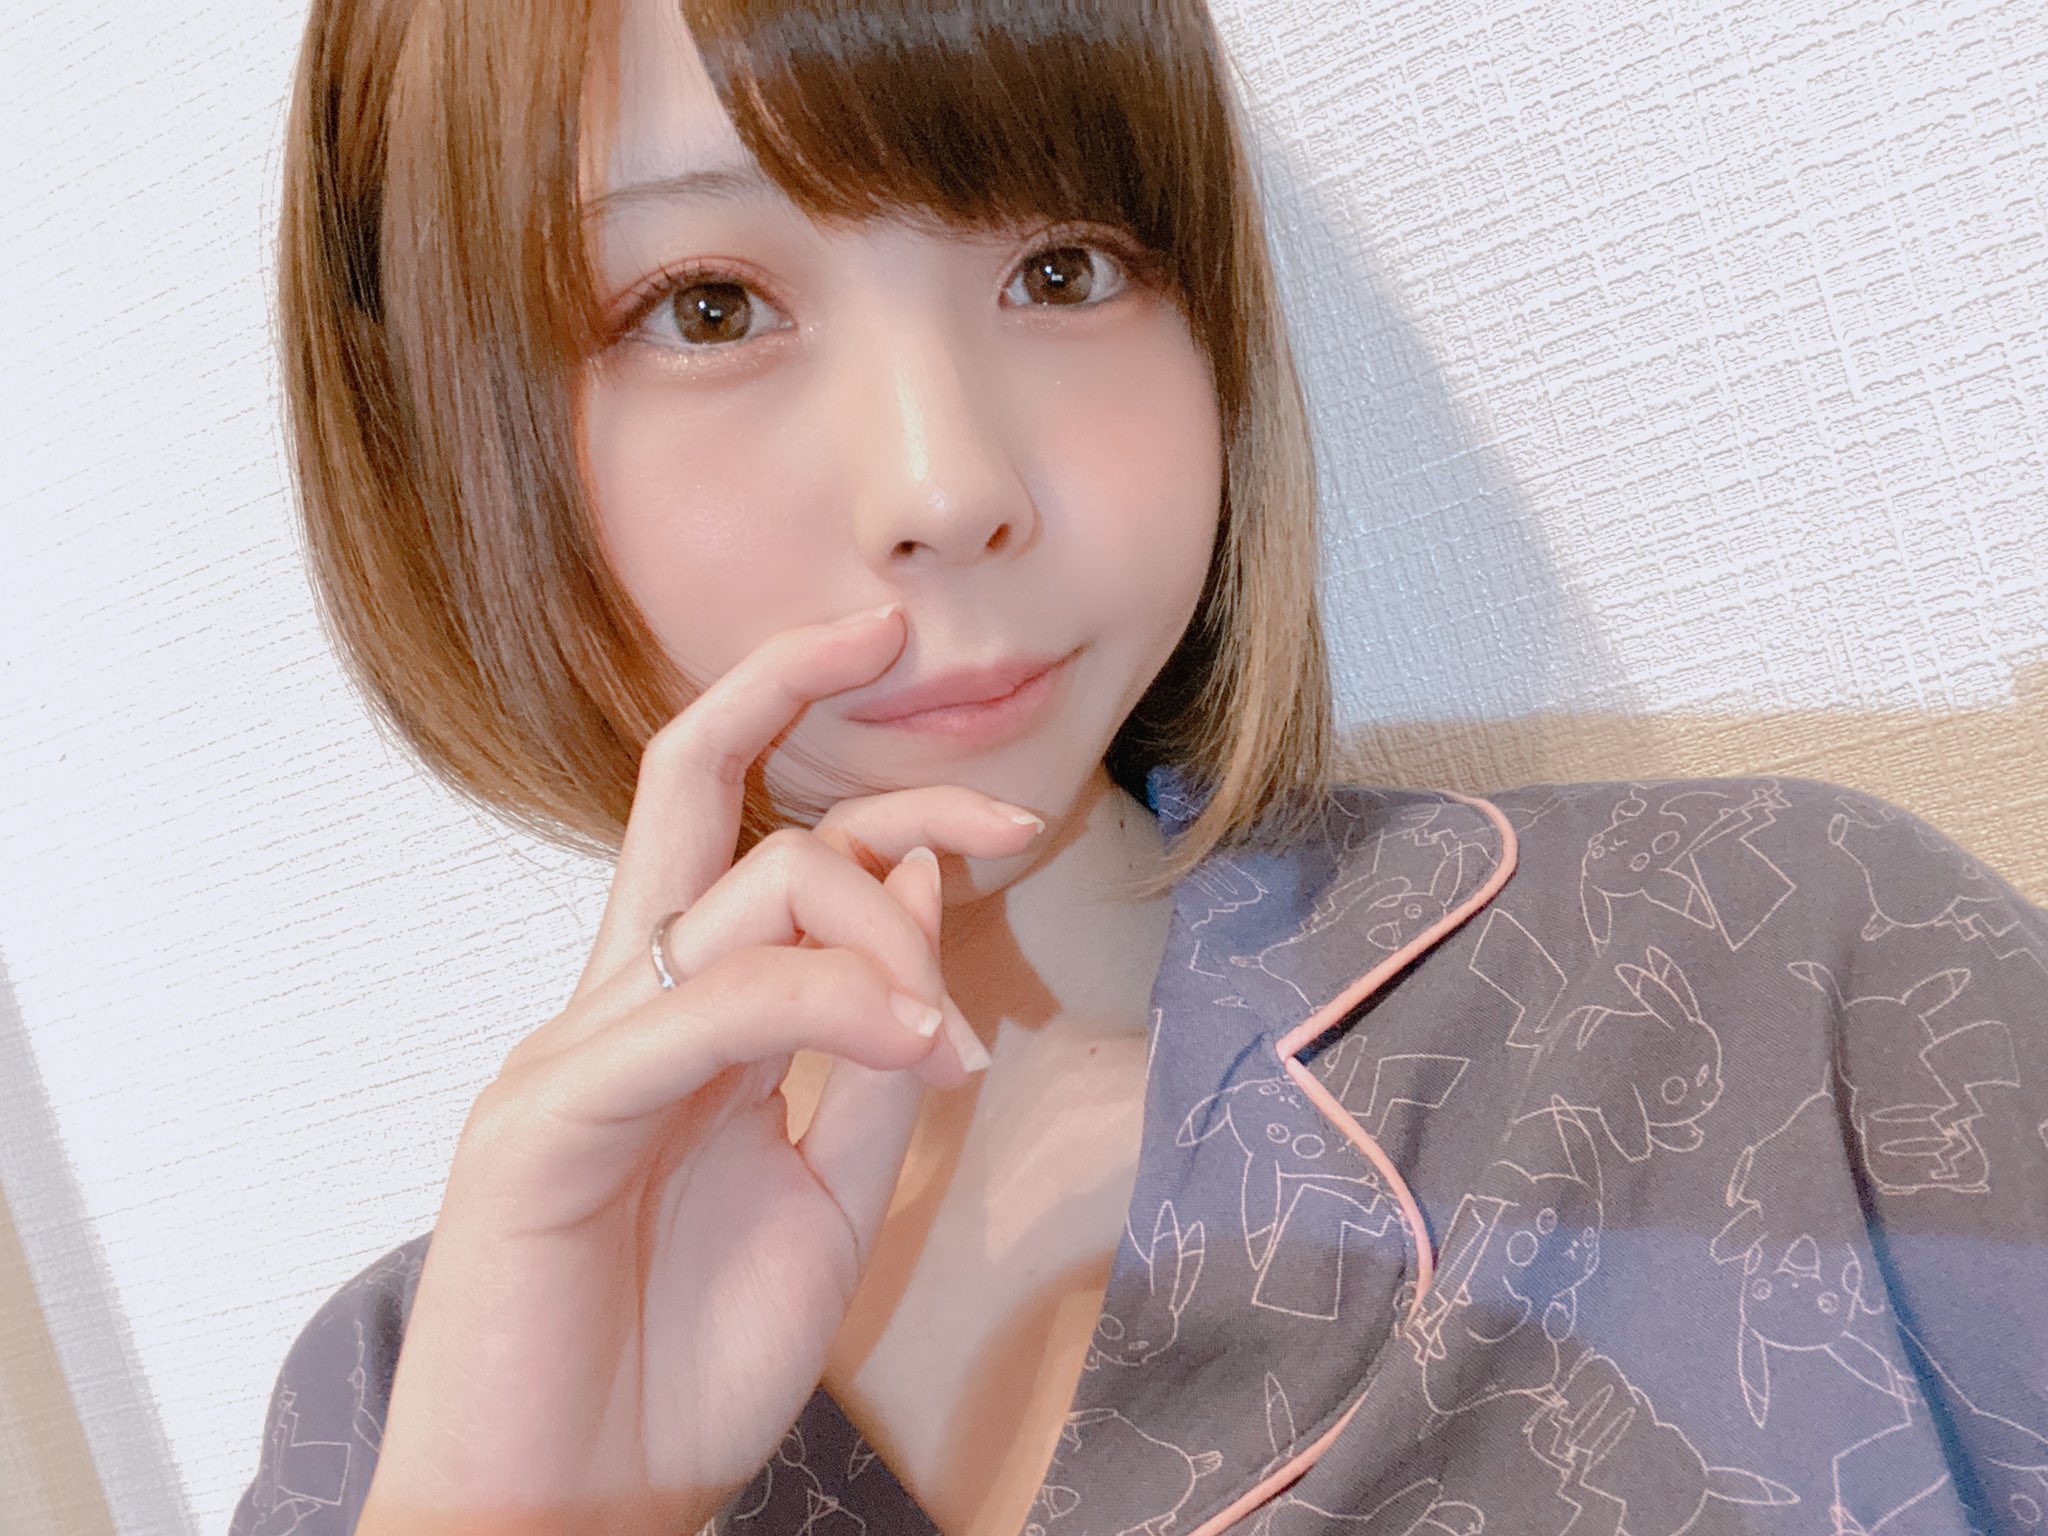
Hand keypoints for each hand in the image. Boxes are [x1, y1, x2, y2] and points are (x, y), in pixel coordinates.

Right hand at [356, 604, 1044, 1535]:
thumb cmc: (679, 1359)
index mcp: (676, 1016)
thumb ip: (865, 1042)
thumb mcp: (824, 1190)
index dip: (876, 791)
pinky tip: (913, 1047)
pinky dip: (819, 1004)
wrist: (568, 1510)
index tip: (1004, 804)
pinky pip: (694, 1012)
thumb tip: (916, 884)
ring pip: (727, 889)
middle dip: (825, 725)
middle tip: (983, 780)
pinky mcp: (542, 1120)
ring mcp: (570, 1051)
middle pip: (696, 787)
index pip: (755, 836)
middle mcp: (613, 1003)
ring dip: (877, 932)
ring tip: (951, 1041)